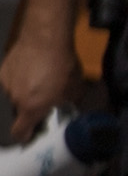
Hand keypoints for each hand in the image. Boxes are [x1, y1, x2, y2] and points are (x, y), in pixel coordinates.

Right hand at [0, 30, 72, 145]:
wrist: (45, 39)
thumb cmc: (64, 65)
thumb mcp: (74, 89)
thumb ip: (65, 103)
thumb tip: (64, 106)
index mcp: (31, 108)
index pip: (19, 132)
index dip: (24, 136)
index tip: (30, 134)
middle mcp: (14, 99)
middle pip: (16, 112)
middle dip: (26, 110)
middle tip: (39, 101)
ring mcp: (5, 84)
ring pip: (11, 97)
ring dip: (21, 94)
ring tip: (34, 83)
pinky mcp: (1, 71)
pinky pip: (8, 82)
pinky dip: (16, 81)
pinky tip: (27, 72)